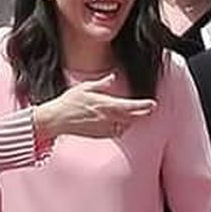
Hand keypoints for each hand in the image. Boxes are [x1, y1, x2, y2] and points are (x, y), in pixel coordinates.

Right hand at [33, 76, 156, 140]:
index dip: (143, 105)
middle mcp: (106, 118)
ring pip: (125, 126)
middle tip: (150, 108)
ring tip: (135, 114)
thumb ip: (102, 83)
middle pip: (131, 117)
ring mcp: (103, 128)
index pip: (129, 106)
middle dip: (142, 113)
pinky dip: (120, 127)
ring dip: (131, 120)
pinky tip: (119, 122)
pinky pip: (116, 132)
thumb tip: (113, 76)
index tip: (153, 104)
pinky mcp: (100, 135)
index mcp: (104, 104)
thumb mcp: (85, 87)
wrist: (56, 120)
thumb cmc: (69, 102)